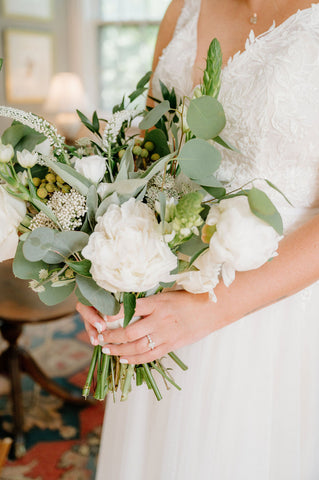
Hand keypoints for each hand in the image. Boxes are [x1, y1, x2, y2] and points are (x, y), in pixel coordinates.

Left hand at [76, 290, 214, 363]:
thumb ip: (149, 302)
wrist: (212, 309)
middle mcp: (160, 319)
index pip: (130, 309)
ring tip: (107, 350)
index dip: (113, 315)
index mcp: (158, 303)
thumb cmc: (188, 298)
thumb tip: (127, 306)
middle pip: (129, 332)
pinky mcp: (171, 345)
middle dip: (112, 336)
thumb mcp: (167, 294)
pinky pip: (150, 355)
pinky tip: (124, 359)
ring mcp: (166, 335)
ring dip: (119, 350)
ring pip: (137, 347)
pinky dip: (135, 359)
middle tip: (99, 337)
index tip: (101, 318)